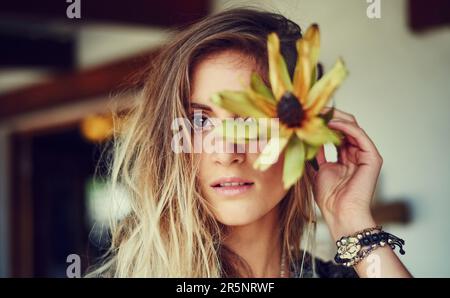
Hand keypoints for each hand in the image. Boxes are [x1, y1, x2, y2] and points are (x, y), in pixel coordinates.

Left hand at [312, 108, 382, 240]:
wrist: (341, 214)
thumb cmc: (329, 197)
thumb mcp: (316, 169)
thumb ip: (313, 152)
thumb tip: (303, 135)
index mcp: (345, 155)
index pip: (335, 132)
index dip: (321, 123)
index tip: (305, 115)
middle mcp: (356, 152)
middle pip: (344, 126)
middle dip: (328, 116)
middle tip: (311, 109)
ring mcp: (365, 154)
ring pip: (352, 126)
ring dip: (334, 118)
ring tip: (318, 112)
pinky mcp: (372, 157)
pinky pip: (358, 135)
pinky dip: (344, 126)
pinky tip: (330, 123)